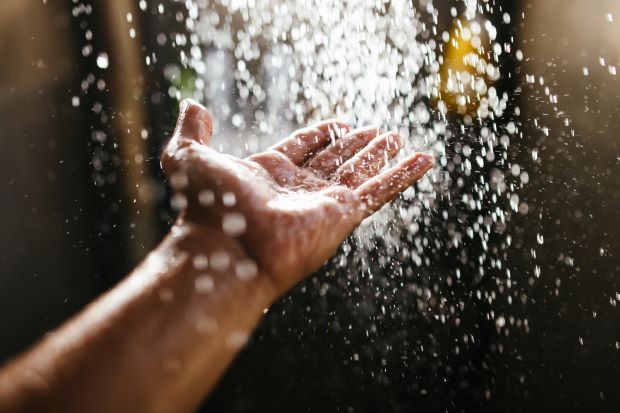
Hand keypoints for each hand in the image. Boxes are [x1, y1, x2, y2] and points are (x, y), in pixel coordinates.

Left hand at [161, 99, 432, 294]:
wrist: (227, 248)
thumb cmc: (208, 206)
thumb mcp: (188, 158)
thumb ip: (191, 132)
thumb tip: (194, 106)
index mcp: (268, 174)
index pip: (302, 148)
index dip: (321, 134)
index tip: (340, 122)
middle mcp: (299, 190)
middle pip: (335, 161)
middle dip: (356, 145)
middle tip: (377, 131)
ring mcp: (323, 204)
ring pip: (360, 174)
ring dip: (381, 156)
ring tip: (399, 138)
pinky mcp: (344, 215)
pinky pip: (380, 191)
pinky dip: (404, 175)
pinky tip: (424, 160)